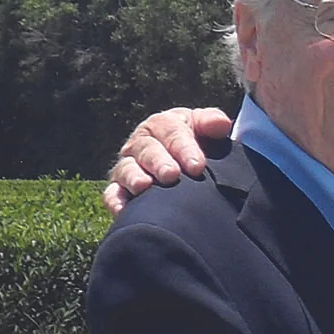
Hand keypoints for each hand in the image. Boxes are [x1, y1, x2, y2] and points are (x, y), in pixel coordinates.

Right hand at [103, 106, 234, 215]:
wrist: (183, 165)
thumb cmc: (195, 144)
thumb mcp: (204, 129)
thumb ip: (212, 123)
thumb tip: (221, 124)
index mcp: (163, 125)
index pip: (173, 133)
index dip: (184, 149)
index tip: (197, 166)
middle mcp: (141, 143)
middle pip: (148, 150)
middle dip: (159, 162)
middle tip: (171, 175)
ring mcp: (128, 166)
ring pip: (127, 170)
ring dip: (134, 178)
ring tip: (144, 186)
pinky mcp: (118, 188)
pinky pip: (112, 194)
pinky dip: (115, 201)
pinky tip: (123, 210)